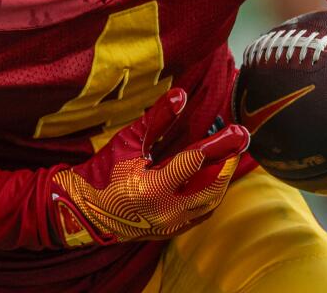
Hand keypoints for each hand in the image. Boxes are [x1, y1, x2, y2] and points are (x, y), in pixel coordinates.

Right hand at [48, 88, 248, 246]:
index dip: (219, 144)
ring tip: (229, 154)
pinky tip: (214, 175)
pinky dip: (211, 192)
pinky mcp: (172, 231)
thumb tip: (181, 95)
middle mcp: (166, 211)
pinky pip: (202, 212)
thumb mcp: (129, 141)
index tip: (239, 130)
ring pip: (211, 201)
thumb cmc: (103, 172)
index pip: (194, 162)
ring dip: (223, 177)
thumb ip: (157, 119)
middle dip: (229, 162)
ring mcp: (171, 225)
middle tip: (240, 140)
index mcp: (151, 188)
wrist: (85, 211)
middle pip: (212, 187)